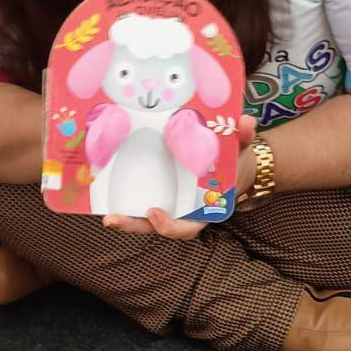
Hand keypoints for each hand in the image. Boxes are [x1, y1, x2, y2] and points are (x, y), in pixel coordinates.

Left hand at [103, 116, 256, 239]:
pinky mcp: (156, 191)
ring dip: (123, 216)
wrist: (233, 163)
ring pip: (143, 217)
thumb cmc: (236, 161)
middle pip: (155, 226)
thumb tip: (247, 122)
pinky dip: (123, 196)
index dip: (169, 226)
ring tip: (104, 212)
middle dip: (133, 225)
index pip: (186, 228)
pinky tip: (103, 187)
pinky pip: (138, 199)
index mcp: (203, 210)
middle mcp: (182, 211)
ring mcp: (168, 204)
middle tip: (112, 219)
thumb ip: (244, 139)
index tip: (154, 213)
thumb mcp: (241, 151)